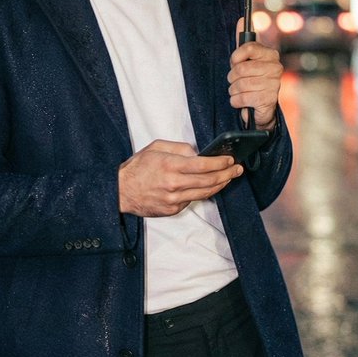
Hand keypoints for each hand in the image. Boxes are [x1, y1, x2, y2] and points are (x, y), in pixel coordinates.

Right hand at [118, 140, 242, 216]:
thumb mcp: (156, 148)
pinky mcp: (172, 209)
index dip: (220, 163)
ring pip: (205, 193)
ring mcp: (174, 199)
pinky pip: (193, 200)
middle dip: (226, 174)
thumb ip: (179, 148)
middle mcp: (174, 184)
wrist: (120, 191)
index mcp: (170, 165)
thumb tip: (198, 153)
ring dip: (220, 185)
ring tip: (229, 178)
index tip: (230, 160)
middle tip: (237, 169)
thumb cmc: (137, 168)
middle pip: (208, 181)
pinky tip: (210, 186)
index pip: (203, 165)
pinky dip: (203, 193)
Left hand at [228, 19, 282, 131]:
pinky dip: (236, 101)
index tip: (235, 63)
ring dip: (234, 90)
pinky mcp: (268, 100)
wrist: (261, 108)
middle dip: (232, 78)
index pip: (248, 47)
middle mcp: (275, 68)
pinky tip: (241, 102)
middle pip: (241, 68)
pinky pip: (241, 98)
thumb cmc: (252, 81)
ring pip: (240, 84)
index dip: (236, 57)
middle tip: (236, 82)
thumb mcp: (246, 61)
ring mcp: (273, 84)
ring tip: (239, 92)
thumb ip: (243, 43)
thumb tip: (241, 20)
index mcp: (271, 55)